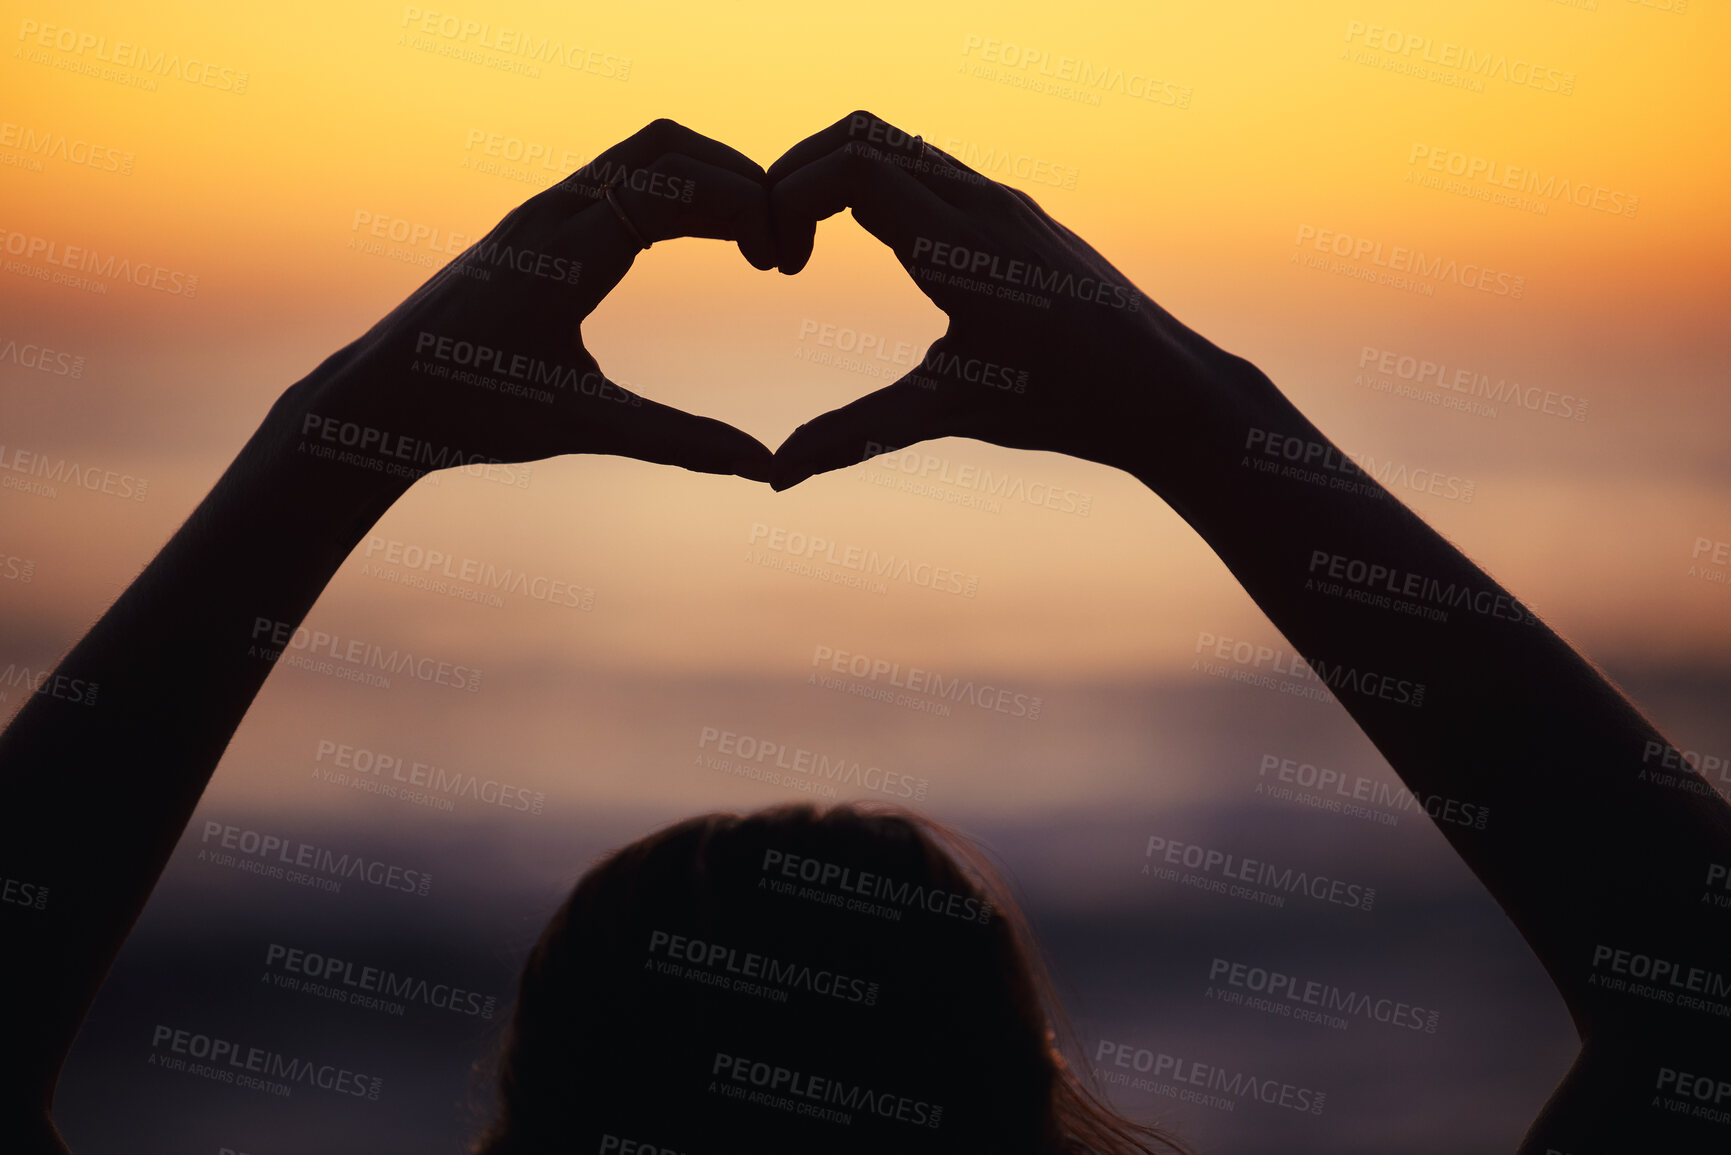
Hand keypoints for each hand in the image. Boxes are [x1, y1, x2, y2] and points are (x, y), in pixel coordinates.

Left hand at [289, 120, 778, 484]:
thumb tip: (761, 468)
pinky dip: (675, 190)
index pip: (672, 185)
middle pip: (667, 145)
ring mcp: (542, 208)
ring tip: (754, 244)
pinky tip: (705, 241)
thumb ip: (678, 440)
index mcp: (564, 254)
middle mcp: (552, 213)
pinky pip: (620, 175)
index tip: (782, 261)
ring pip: (643, 151)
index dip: (744, 207)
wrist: (379, 396)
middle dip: (738, 177)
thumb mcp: (582, 426)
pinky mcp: (538, 221)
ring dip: (708, 179)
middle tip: (779, 245)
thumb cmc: (471, 412)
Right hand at [765, 111, 1254, 493]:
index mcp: (962, 247)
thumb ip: (856, 434)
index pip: (853, 165)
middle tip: (781, 249)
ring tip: (810, 251)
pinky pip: (929, 166)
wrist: (1164, 389)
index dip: (790, 198)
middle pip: (862, 132)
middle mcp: (982, 204)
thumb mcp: (951, 413)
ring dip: (837, 179)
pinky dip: (878, 188)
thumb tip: (776, 476)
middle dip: (798, 174)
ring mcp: (1001, 199)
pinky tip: (875, 255)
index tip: (782, 267)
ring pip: (896, 142)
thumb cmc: (1067, 405)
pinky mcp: (1013, 211)